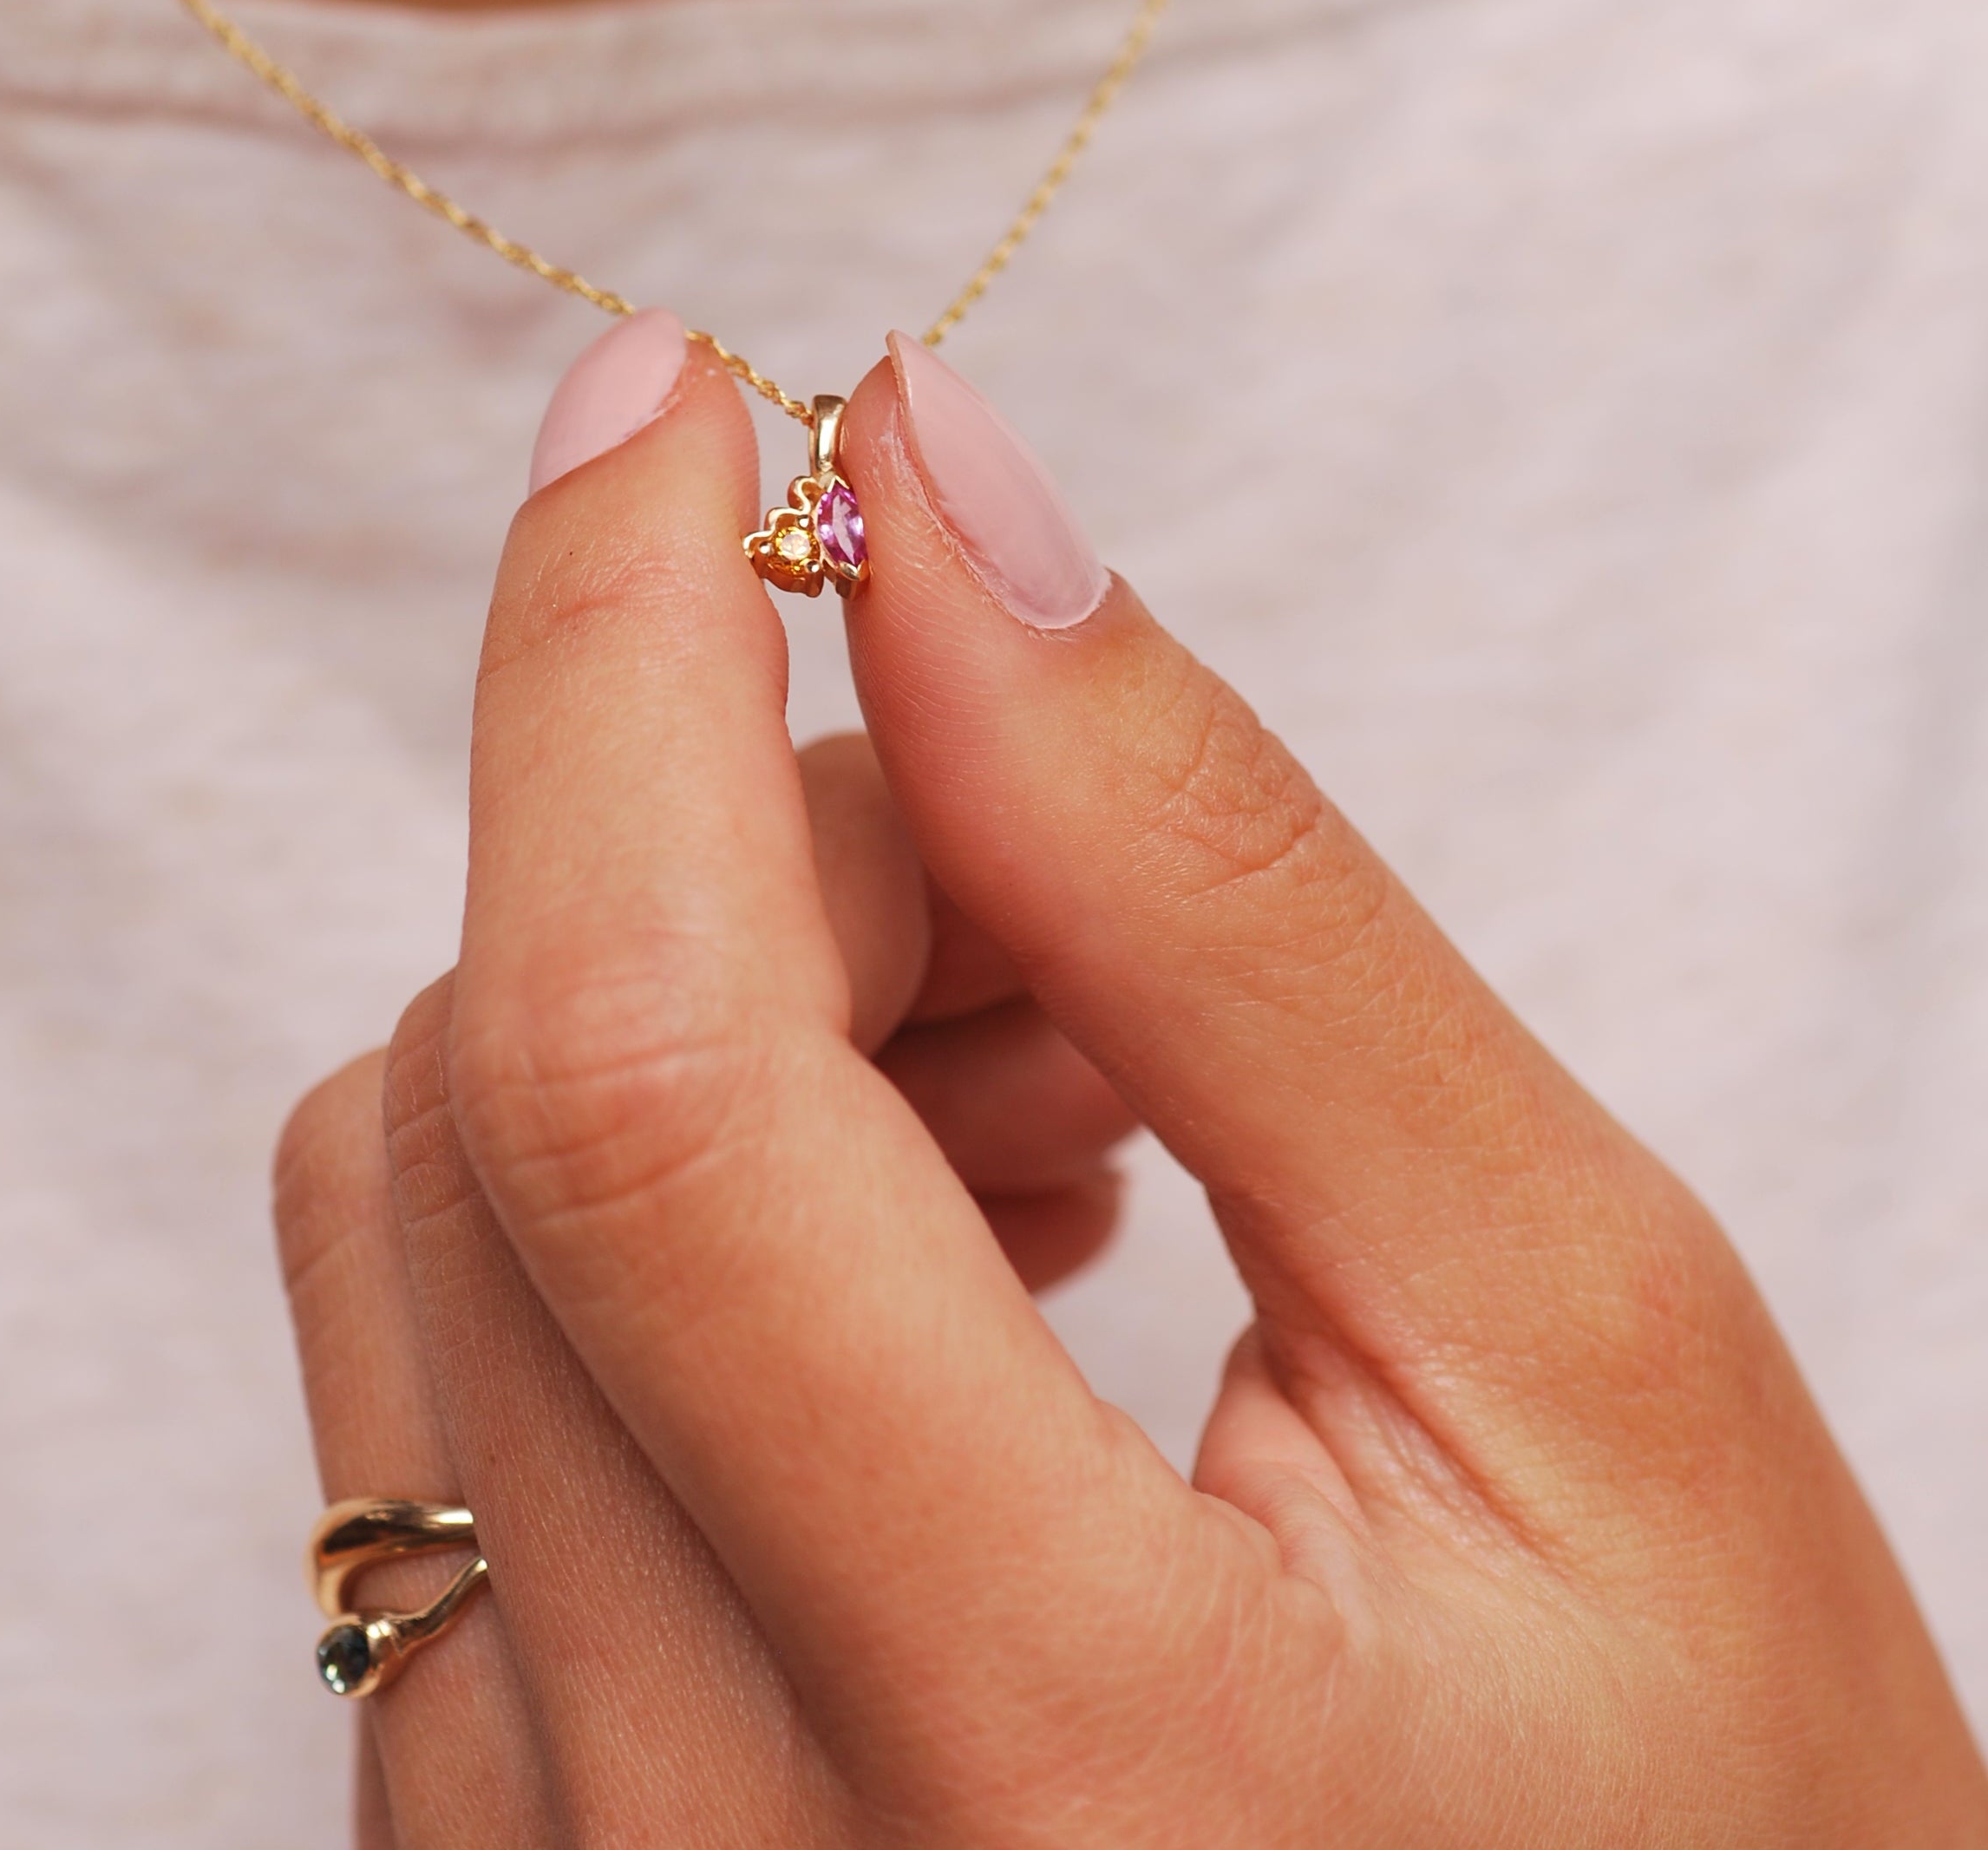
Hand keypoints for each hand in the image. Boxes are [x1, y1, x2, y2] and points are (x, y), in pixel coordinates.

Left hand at [276, 328, 1987, 1845]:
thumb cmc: (1708, 1824)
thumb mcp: (1578, 1335)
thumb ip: (1223, 899)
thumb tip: (954, 511)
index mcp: (1046, 1757)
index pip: (652, 1072)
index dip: (620, 657)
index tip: (682, 413)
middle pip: (515, 1096)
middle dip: (764, 852)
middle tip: (1061, 900)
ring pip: (414, 1206)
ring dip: (697, 1020)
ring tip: (1034, 1111)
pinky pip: (423, 1373)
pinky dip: (628, 1200)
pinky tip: (904, 1269)